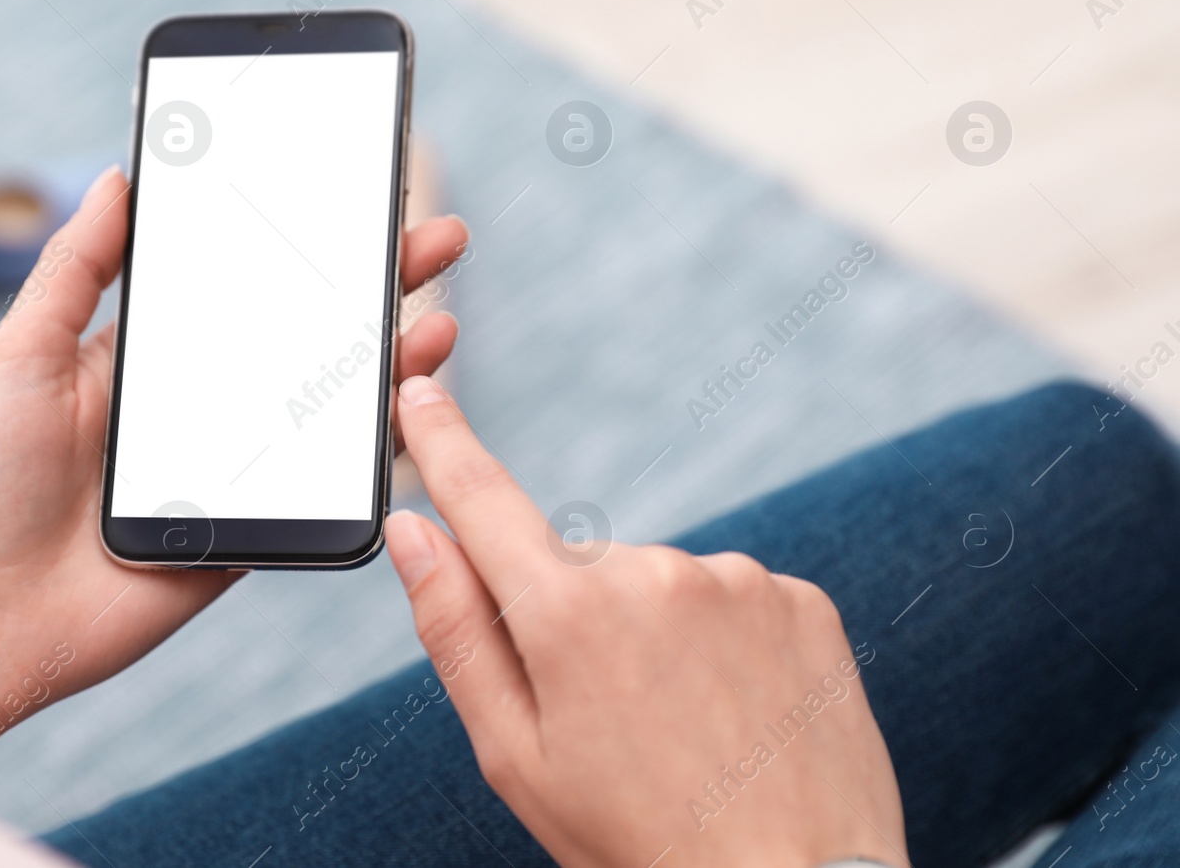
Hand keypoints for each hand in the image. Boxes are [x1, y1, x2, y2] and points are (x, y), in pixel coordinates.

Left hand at [0, 167, 468, 776]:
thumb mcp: (22, 350)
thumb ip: (77, 267)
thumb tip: (118, 177)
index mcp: (156, 357)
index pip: (249, 285)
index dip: (306, 244)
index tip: (359, 196)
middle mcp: (205, 407)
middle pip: (310, 338)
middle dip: (378, 289)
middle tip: (439, 239)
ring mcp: (235, 471)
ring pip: (331, 413)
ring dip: (393, 370)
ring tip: (439, 329)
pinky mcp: (249, 532)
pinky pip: (322, 495)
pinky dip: (373, 462)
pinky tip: (408, 421)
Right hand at [385, 375, 907, 867]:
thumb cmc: (640, 842)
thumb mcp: (517, 756)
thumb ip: (456, 630)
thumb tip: (415, 531)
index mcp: (569, 616)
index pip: (483, 499)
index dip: (444, 442)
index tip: (422, 391)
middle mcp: (654, 572)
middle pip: (576, 567)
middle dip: (575, 621)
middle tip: (611, 721)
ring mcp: (737, 580)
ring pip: (657, 585)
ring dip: (654, 635)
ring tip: (684, 730)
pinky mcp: (799, 597)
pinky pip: (728, 598)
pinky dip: (721, 642)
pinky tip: (734, 713)